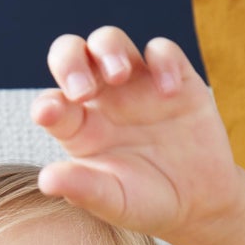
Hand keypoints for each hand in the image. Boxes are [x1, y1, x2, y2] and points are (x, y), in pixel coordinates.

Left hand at [31, 26, 240, 244]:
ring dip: (108, 49)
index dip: (46, 106)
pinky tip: (168, 93)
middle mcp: (101, 100)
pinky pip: (161, 51)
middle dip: (69, 61)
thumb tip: (46, 180)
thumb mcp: (114, 202)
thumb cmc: (146, 204)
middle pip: (71, 55)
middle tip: (83, 91)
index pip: (51, 105)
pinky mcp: (174, 80)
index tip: (49, 115)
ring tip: (119, 75)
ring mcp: (136, 85)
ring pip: (109, 41)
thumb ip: (82, 189)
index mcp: (79, 129)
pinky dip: (163, 61)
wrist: (199, 204)